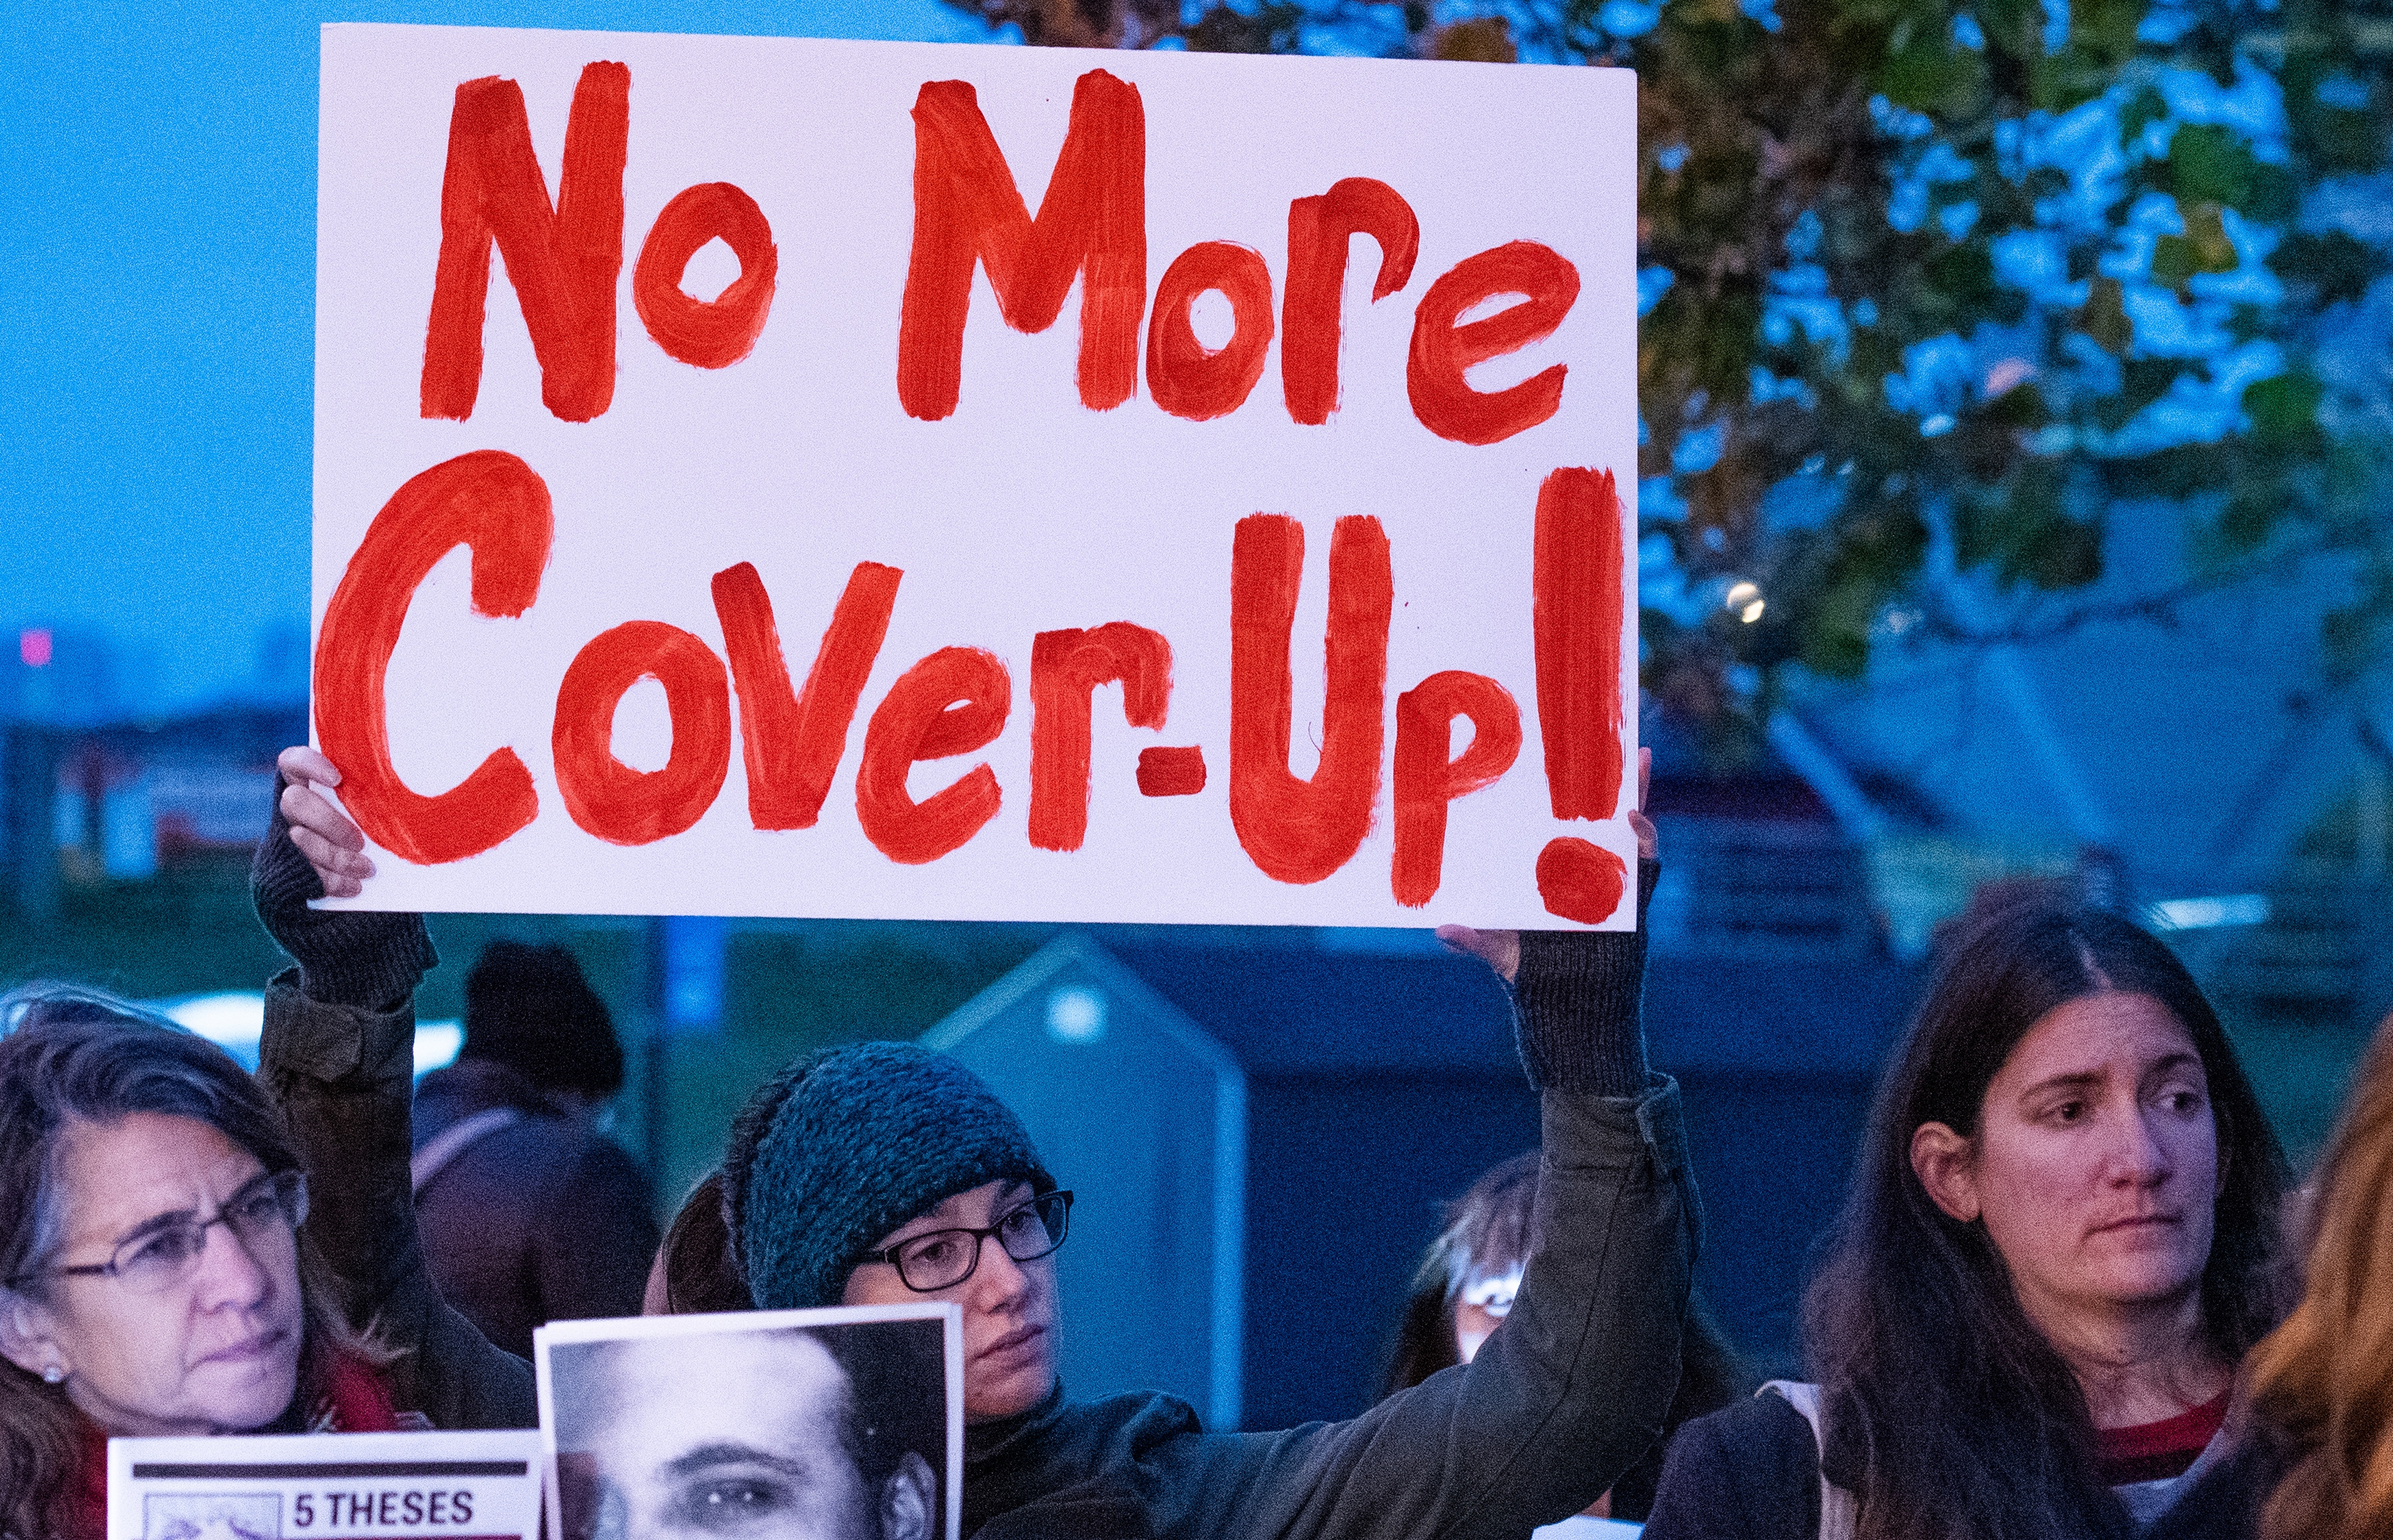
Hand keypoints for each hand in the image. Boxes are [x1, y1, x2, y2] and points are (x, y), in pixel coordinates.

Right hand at [276, 745, 374, 898]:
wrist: (361, 876)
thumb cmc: (376, 828)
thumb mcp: (375, 808)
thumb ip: (374, 795)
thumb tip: (411, 791)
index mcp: (309, 783)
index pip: (292, 761)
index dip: (309, 765)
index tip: (338, 779)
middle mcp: (292, 807)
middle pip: (295, 801)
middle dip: (329, 822)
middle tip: (359, 841)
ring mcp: (287, 836)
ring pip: (299, 838)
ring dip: (336, 856)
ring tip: (367, 869)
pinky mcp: (289, 866)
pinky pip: (305, 872)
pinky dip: (333, 881)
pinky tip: (354, 886)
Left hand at [1438, 747, 1652, 982]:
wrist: (1568, 1014)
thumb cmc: (1528, 975)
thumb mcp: (1499, 953)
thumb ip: (1476, 940)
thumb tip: (1442, 929)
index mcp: (1549, 872)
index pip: (1557, 824)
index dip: (1563, 794)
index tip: (1559, 758)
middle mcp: (1583, 873)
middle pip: (1599, 821)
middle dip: (1612, 784)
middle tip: (1618, 744)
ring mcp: (1610, 887)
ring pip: (1628, 838)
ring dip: (1636, 804)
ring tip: (1639, 767)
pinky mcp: (1634, 907)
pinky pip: (1646, 870)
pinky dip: (1646, 845)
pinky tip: (1635, 823)